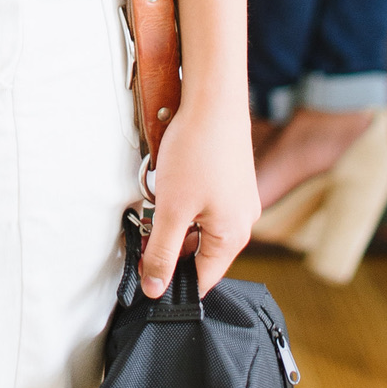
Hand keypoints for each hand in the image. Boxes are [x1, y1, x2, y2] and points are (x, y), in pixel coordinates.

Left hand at [138, 92, 259, 299]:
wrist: (214, 98)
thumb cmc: (197, 151)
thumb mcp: (171, 210)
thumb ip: (162, 253)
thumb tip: (155, 289)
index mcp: (233, 238)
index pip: (200, 279)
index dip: (169, 280)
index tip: (144, 274)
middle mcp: (242, 221)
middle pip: (199, 252)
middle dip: (169, 243)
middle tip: (146, 227)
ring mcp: (239, 199)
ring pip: (199, 226)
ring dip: (175, 218)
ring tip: (158, 195)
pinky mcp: (231, 179)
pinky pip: (204, 203)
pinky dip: (184, 199)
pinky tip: (169, 179)